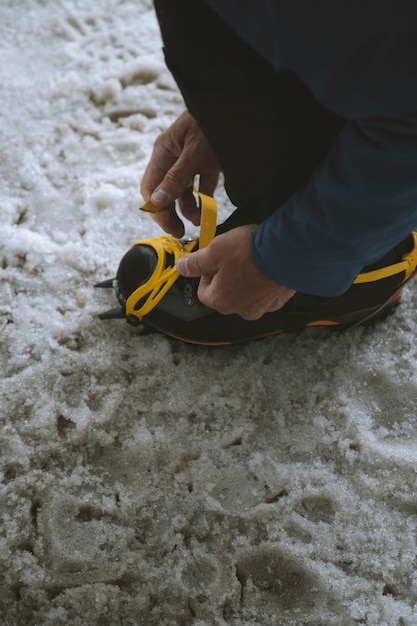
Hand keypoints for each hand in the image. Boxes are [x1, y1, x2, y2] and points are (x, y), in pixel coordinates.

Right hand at [141, 110, 219, 237]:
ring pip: (184, 192)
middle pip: (165, 192)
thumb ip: (176, 178)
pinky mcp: (209, 163)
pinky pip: (202, 187)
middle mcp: (174, 158)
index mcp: (163, 152)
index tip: (167, 225)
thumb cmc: (212, 122)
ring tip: (199, 221)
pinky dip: (204, 200)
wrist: (238, 106)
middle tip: (180, 233)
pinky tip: (208, 212)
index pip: (151, 186)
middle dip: (171, 214)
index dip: (156, 208)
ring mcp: (191, 161)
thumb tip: (157, 201)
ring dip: (188, 209)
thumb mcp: (194, 152)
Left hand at [176, 225, 295, 319]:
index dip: (205, 275)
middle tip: (233, 257)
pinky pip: (265, 293)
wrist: (289, 251)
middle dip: (226, 277)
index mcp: (221, 301)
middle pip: (225, 295)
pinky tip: (266, 266)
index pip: (203, 293)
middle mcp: (241, 310)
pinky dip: (263, 282)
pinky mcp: (279, 301)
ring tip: (251, 260)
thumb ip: (195, 262)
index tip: (212, 261)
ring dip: (245, 280)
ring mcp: (262, 308)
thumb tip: (182, 268)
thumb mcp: (215, 251)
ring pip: (246, 295)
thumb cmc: (251, 251)